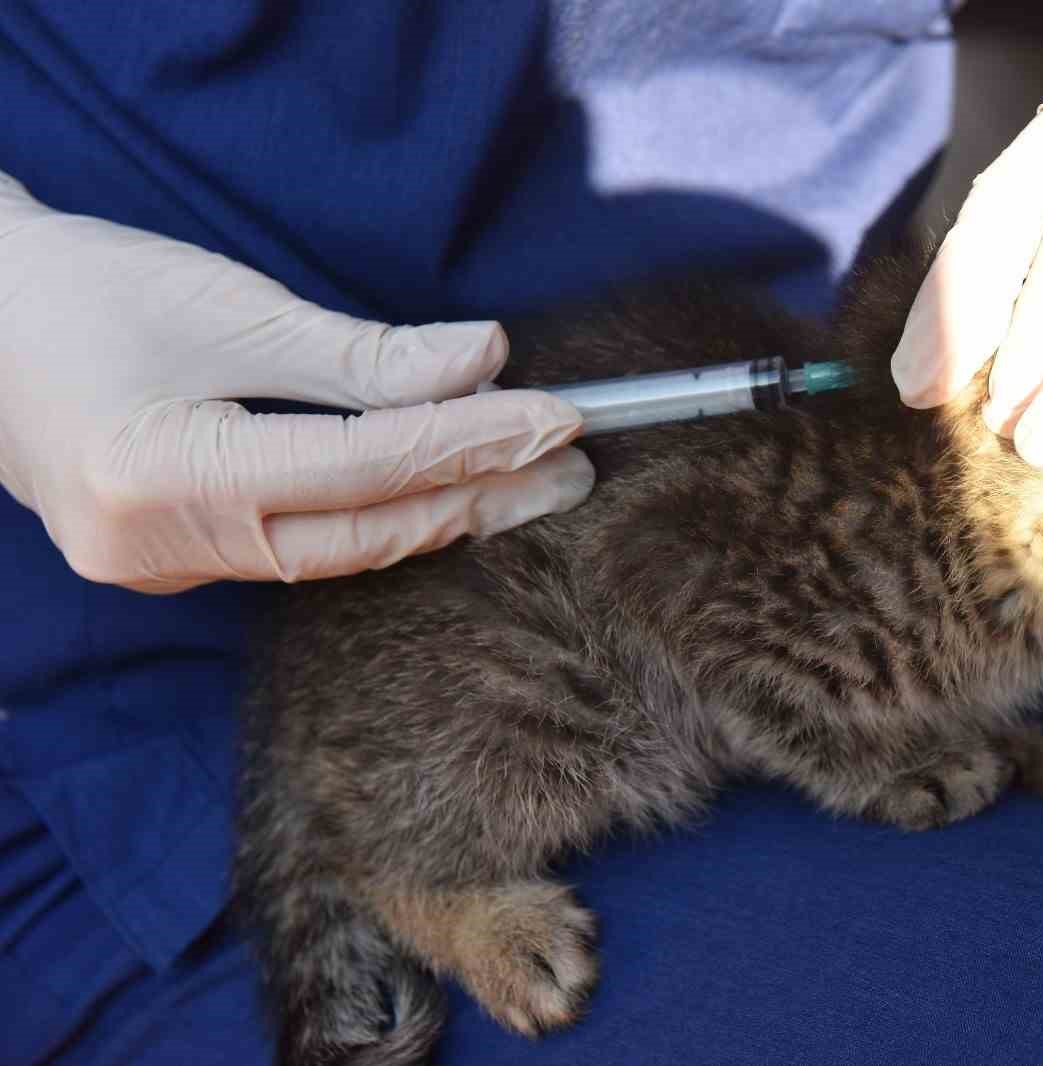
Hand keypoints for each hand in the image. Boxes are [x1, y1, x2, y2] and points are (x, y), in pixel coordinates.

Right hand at [0, 174, 592, 593]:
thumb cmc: (84, 291)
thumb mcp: (228, 306)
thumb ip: (363, 353)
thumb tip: (486, 361)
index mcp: (161, 476)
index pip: (364, 467)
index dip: (472, 441)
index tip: (559, 415)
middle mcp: (158, 547)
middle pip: (362, 532)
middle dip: (479, 496)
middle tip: (573, 467)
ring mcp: (161, 569)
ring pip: (337, 551)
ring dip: (437, 512)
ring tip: (529, 481)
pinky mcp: (172, 562)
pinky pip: (301, 548)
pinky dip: (375, 516)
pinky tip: (438, 495)